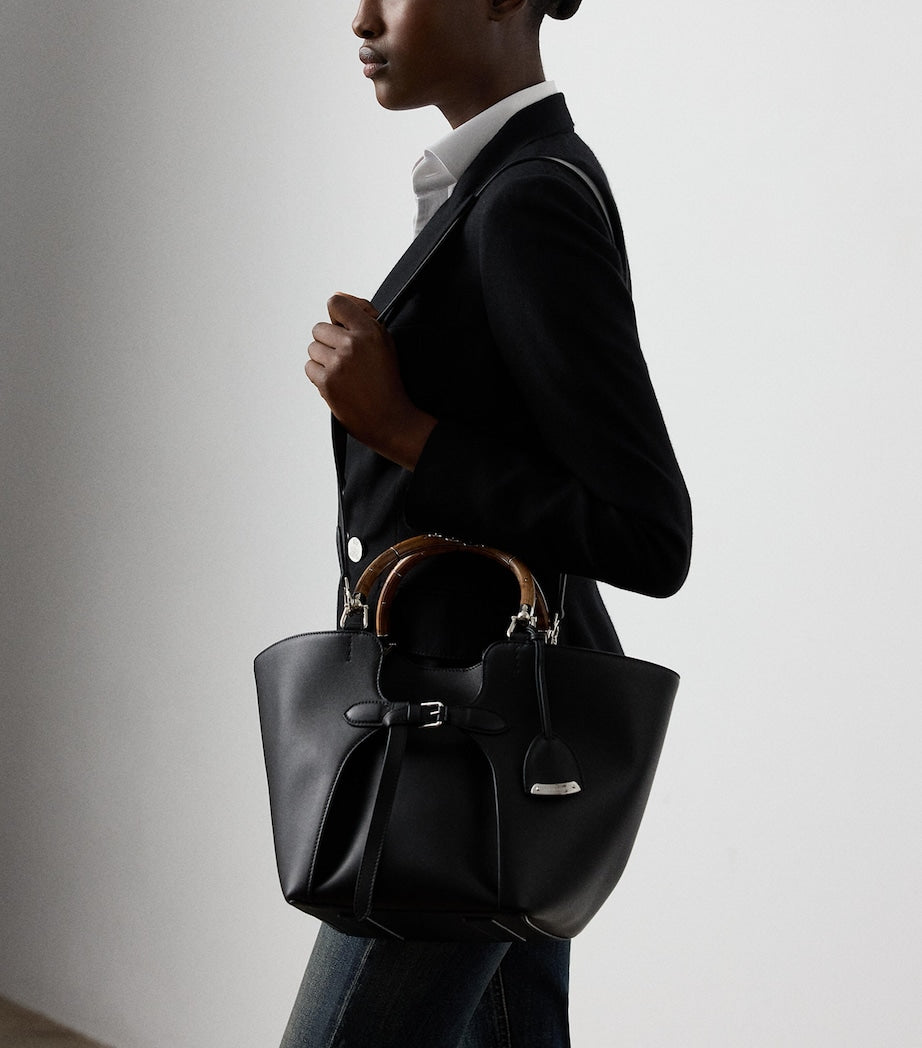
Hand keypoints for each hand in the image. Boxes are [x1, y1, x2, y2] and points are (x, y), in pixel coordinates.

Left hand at [306, 293, 435, 470]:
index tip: (343, 327)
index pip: (335, 303)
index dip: (336, 315)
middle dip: (329, 341)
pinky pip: (309, 367)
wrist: (390, 419)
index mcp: (370, 331)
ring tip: (343, 373)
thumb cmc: (388, 380)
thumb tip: (337, 294)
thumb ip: (362, 316)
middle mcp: (353, 344)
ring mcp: (338, 364)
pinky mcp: (327, 382)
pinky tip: (338, 384)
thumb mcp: (384, 342)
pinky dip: (320, 376)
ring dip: (323, 359)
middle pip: (319, 328)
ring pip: (312, 348)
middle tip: (346, 358)